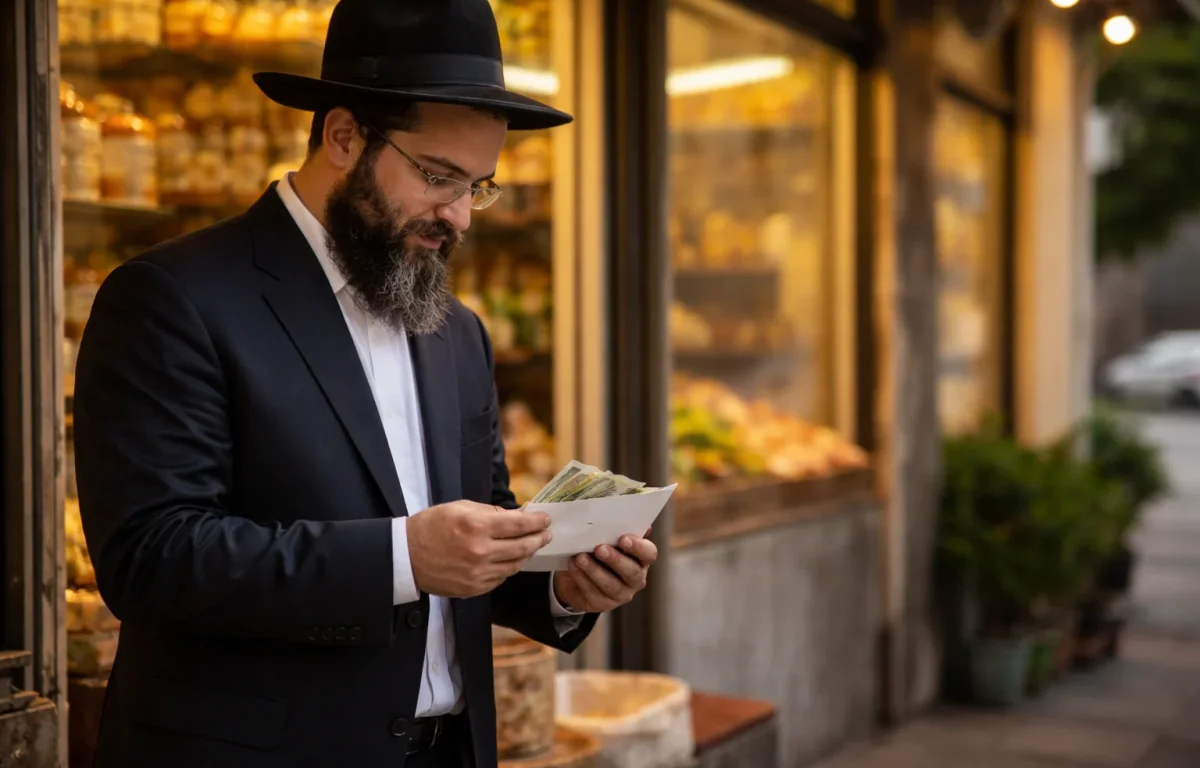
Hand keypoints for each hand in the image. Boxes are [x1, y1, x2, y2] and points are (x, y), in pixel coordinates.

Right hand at [408, 501, 551, 597]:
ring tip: (531, 546)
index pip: (519, 525)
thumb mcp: (460, 508)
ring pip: (515, 565)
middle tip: (546, 534)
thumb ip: (491, 512)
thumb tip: (517, 515)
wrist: (405, 556)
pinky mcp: (473, 588)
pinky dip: (508, 568)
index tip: (545, 519)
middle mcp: (480, 552)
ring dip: (526, 555)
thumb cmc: (432, 526)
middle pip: (522, 547)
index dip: (537, 522)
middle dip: (539, 539)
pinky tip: (510, 560)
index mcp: (477, 527)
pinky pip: (500, 578)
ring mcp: (477, 573)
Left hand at [552, 528, 656, 613]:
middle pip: (632, 572)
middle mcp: (636, 578)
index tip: (623, 538)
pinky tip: (573, 566)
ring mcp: (621, 594)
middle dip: (615, 560)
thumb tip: (631, 521)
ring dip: (595, 571)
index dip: (638, 547)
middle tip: (599, 548)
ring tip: (580, 558)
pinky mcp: (603, 604)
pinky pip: (593, 593)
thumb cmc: (596, 551)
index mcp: (641, 559)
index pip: (649, 553)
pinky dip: (582, 578)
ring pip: (612, 585)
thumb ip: (616, 530)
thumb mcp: (605, 538)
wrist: (576, 574)